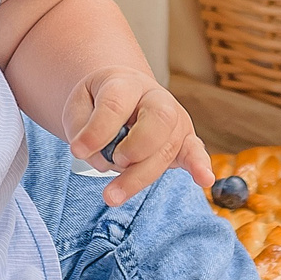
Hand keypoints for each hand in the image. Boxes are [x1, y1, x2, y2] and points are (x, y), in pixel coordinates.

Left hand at [64, 68, 214, 205]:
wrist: (122, 96)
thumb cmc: (99, 102)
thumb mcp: (79, 105)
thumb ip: (81, 128)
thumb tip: (94, 156)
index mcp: (126, 83)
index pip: (116, 104)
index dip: (97, 130)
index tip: (77, 150)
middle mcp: (157, 99)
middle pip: (157, 121)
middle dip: (135, 148)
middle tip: (113, 161)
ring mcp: (175, 121)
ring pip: (167, 148)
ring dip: (140, 176)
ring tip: (112, 195)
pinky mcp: (183, 142)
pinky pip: (195, 152)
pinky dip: (199, 166)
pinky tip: (203, 179)